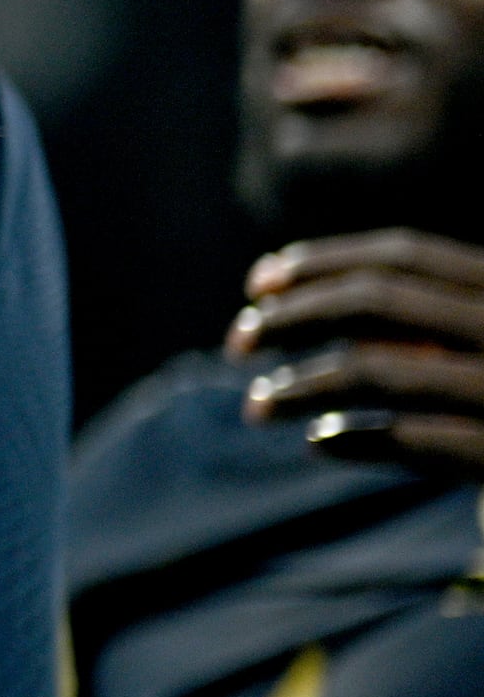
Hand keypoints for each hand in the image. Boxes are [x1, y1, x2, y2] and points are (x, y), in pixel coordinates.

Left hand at [228, 230, 483, 476]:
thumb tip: (315, 303)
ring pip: (384, 371)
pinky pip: (419, 438)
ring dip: (303, 385)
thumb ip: (433, 326)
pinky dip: (361, 437)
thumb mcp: (480, 349)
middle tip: (236, 340)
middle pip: (381, 301)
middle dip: (295, 315)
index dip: (325, 261)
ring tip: (257, 405)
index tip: (258, 282)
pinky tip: (322, 442)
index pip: (408, 254)